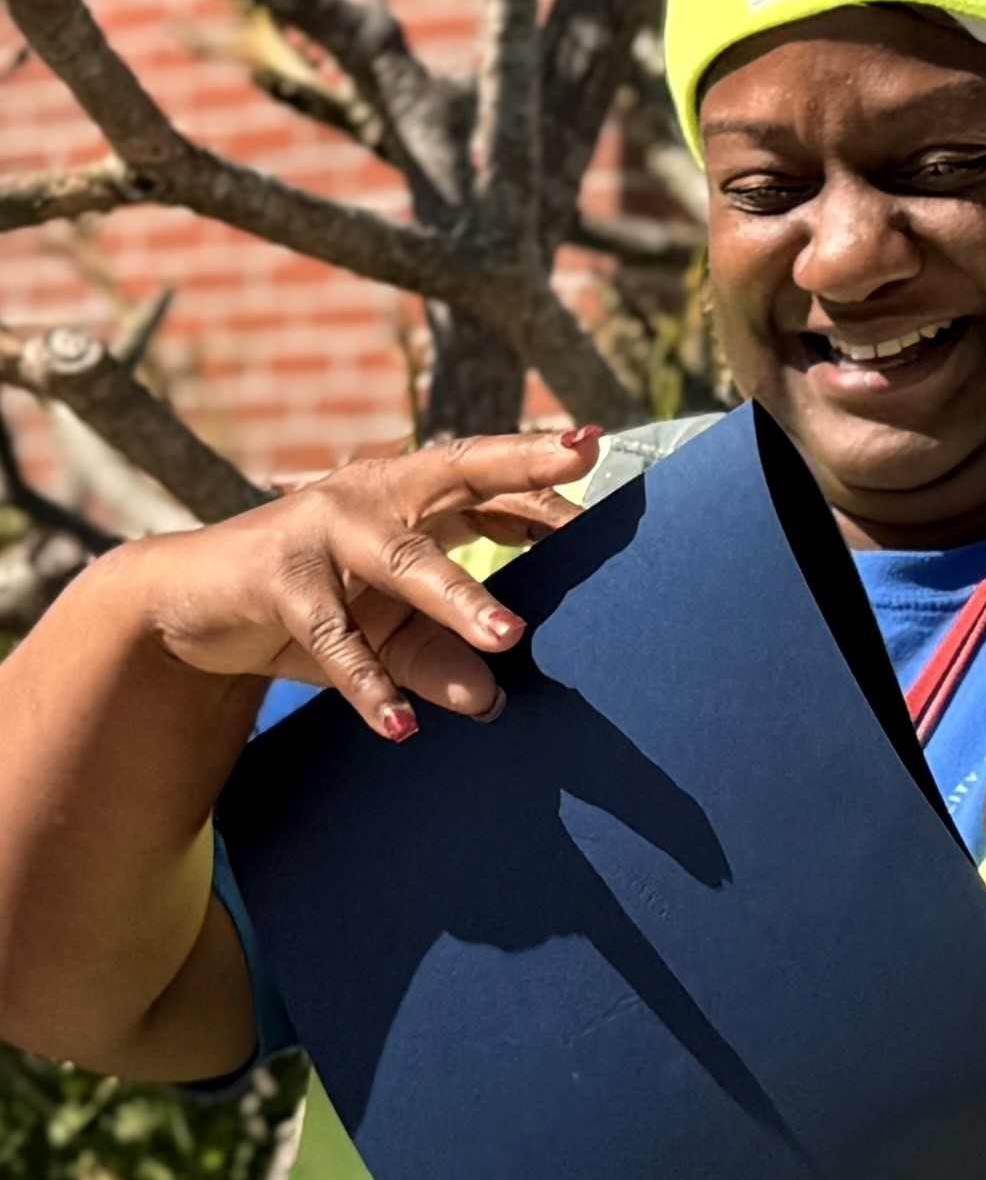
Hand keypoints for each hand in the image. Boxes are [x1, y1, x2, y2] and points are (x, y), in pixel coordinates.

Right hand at [122, 428, 599, 740]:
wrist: (190, 609)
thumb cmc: (312, 606)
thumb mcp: (387, 636)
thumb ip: (441, 661)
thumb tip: (496, 703)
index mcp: (409, 493)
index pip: (489, 477)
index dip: (543, 474)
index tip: (601, 462)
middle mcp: (372, 494)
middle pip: (458, 471)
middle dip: (520, 463)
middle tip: (582, 456)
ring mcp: (323, 529)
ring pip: (405, 560)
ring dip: (458, 598)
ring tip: (510, 637)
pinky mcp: (278, 577)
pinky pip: (333, 636)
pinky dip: (369, 682)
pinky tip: (402, 723)